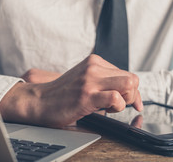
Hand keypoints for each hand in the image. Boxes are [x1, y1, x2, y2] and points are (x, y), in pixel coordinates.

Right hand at [0, 54, 142, 127]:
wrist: (39, 100)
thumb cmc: (62, 93)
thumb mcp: (84, 78)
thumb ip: (102, 79)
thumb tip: (126, 91)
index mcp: (94, 61)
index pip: (127, 73)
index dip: (131, 91)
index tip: (129, 102)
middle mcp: (94, 67)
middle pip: (132, 78)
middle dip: (131, 95)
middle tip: (119, 104)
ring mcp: (90, 80)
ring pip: (129, 85)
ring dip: (125, 100)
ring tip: (110, 107)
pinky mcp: (86, 95)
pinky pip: (115, 98)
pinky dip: (117, 107)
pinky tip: (105, 110)